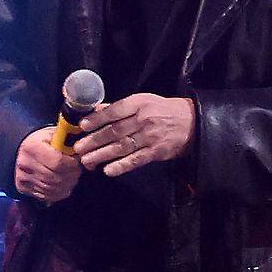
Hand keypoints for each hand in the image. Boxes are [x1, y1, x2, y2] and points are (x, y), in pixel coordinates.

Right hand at [12, 123, 82, 203]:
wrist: (20, 149)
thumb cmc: (43, 141)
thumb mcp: (54, 133)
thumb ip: (68, 138)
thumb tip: (85, 146)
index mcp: (32, 147)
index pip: (57, 162)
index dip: (72, 164)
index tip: (78, 161)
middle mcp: (25, 164)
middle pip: (56, 177)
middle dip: (72, 175)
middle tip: (77, 170)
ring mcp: (23, 178)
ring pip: (53, 189)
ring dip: (67, 184)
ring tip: (71, 176)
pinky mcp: (23, 188)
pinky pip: (47, 196)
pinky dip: (59, 192)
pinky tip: (64, 184)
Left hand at [70, 92, 195, 177]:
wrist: (192, 122)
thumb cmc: (164, 110)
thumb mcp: (144, 101)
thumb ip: (120, 107)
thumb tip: (96, 110)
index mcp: (139, 104)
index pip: (114, 112)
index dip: (96, 120)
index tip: (82, 126)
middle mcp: (144, 120)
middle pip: (114, 131)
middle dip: (94, 140)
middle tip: (78, 148)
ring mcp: (150, 137)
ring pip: (121, 147)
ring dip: (102, 155)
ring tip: (87, 161)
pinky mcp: (156, 152)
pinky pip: (135, 160)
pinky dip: (121, 166)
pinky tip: (108, 170)